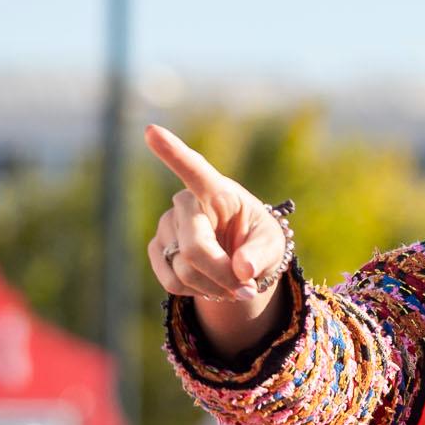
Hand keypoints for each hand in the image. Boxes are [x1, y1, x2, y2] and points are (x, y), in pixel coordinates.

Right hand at [144, 124, 291, 356]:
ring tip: (233, 285)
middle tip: (247, 289)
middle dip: (222, 275)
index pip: (193, 169)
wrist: (239, 260)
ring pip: (184, 270)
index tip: (151, 132)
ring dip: (214, 288)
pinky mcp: (156, 249)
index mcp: (217, 190)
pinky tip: (210, 283)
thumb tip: (242, 271)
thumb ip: (262, 254)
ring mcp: (166, 226)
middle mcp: (185, 203)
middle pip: (195, 247)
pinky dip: (198, 292)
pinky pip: (173, 282)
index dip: (172, 152)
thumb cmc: (258, 241)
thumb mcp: (273, 245)